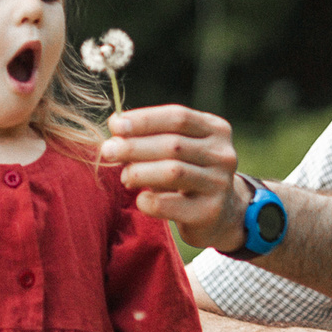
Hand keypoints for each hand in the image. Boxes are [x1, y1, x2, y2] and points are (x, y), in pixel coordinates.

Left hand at [100, 105, 242, 247]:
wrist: (220, 214)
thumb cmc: (188, 174)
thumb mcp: (179, 149)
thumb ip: (152, 136)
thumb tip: (115, 124)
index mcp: (216, 130)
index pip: (178, 117)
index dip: (144, 119)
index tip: (115, 125)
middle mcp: (223, 154)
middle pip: (173, 144)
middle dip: (135, 146)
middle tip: (108, 151)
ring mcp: (219, 184)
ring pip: (172, 172)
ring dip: (140, 172)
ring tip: (125, 176)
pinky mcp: (209, 212)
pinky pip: (169, 204)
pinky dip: (147, 201)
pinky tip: (140, 200)